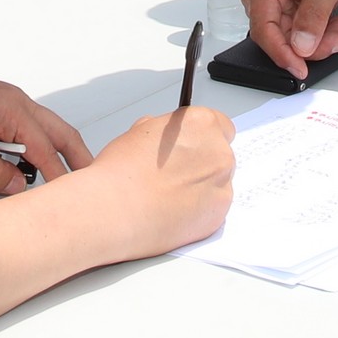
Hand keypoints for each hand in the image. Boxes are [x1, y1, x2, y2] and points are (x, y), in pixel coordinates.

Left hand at [0, 46, 90, 198]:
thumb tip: (18, 187)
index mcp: (9, 109)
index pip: (47, 150)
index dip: (60, 178)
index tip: (71, 202)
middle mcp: (13, 104)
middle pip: (57, 135)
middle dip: (71, 160)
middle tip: (87, 184)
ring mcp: (2, 106)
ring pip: (26, 143)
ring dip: (7, 170)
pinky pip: (2, 141)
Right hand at [67, 107, 233, 255]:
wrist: (115, 210)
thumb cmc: (121, 173)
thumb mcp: (139, 133)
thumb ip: (164, 130)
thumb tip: (166, 138)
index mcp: (201, 123)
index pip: (220, 125)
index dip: (203, 138)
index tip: (193, 147)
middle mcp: (218, 152)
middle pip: (220, 154)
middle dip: (202, 163)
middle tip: (175, 175)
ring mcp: (222, 184)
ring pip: (218, 183)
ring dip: (201, 187)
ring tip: (169, 197)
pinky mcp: (219, 214)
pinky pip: (214, 208)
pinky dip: (200, 210)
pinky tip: (174, 211)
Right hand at [242, 0, 337, 79]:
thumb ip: (313, 15)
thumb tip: (302, 45)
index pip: (263, 29)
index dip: (281, 52)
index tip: (300, 68)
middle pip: (278, 38)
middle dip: (309, 45)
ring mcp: (274, 6)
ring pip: (291, 40)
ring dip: (320, 41)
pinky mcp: (287, 13)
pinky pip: (300, 36)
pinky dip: (321, 35)